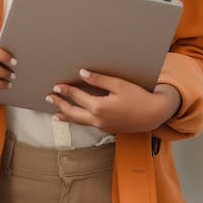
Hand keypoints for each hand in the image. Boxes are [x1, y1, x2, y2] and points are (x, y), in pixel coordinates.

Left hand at [45, 69, 180, 132]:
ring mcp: (102, 126)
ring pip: (79, 122)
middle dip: (60, 105)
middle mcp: (98, 120)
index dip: (65, 90)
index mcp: (99, 107)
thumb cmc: (138, 97)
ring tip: (55, 114)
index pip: (77, 97)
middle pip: (73, 113)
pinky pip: (87, 124)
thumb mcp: (118, 84)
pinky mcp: (107, 129)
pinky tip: (75, 118)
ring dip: (66, 116)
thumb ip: (98, 80)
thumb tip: (81, 73)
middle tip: (49, 98)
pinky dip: (77, 120)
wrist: (153, 115)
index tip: (56, 86)